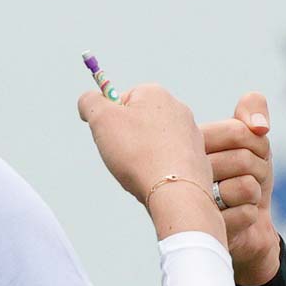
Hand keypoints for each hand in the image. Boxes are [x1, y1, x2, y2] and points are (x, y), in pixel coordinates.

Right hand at [76, 83, 209, 204]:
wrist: (175, 192)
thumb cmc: (139, 154)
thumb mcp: (101, 119)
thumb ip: (89, 102)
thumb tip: (88, 100)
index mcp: (155, 93)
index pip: (121, 100)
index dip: (109, 120)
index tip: (110, 136)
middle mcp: (178, 109)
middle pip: (137, 122)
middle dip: (126, 139)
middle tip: (124, 155)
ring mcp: (191, 134)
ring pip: (152, 143)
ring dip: (141, 156)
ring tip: (141, 169)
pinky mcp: (197, 158)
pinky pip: (167, 161)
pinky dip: (158, 169)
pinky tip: (156, 178)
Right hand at [200, 92, 278, 285]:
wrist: (246, 226)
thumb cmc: (243, 176)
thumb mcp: (251, 139)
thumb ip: (252, 110)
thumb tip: (261, 126)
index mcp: (190, 143)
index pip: (238, 131)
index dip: (257, 142)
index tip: (250, 152)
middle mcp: (183, 171)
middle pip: (243, 159)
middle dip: (258, 169)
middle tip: (245, 178)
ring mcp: (190, 202)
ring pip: (246, 186)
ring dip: (254, 194)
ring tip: (237, 197)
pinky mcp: (204, 229)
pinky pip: (247, 213)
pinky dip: (249, 214)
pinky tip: (234, 217)